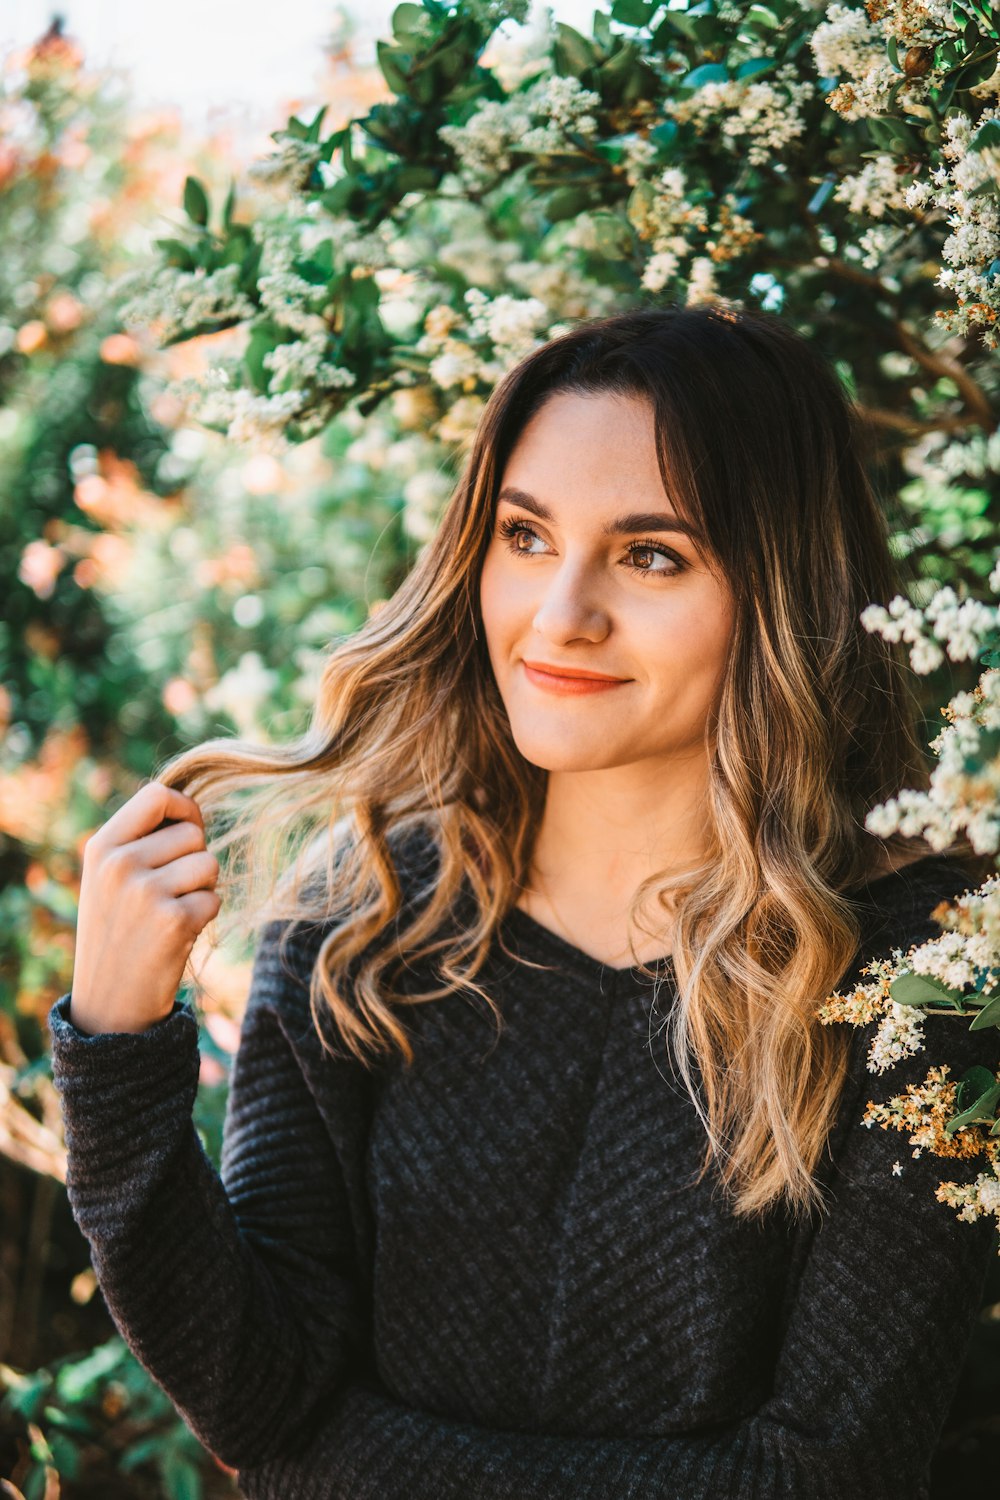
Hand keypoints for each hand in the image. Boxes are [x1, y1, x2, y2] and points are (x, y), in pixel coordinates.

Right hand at [69, 781, 221, 1035]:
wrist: (108, 1005)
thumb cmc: (118, 934)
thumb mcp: (108, 880)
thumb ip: (140, 841)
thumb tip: (191, 808)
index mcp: (101, 847)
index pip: (156, 796)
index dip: (185, 808)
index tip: (189, 830)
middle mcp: (119, 865)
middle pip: (192, 833)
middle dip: (194, 860)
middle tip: (170, 894)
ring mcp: (145, 893)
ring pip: (208, 865)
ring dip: (202, 890)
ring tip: (172, 914)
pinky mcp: (173, 922)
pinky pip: (214, 900)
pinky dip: (204, 918)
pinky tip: (177, 937)